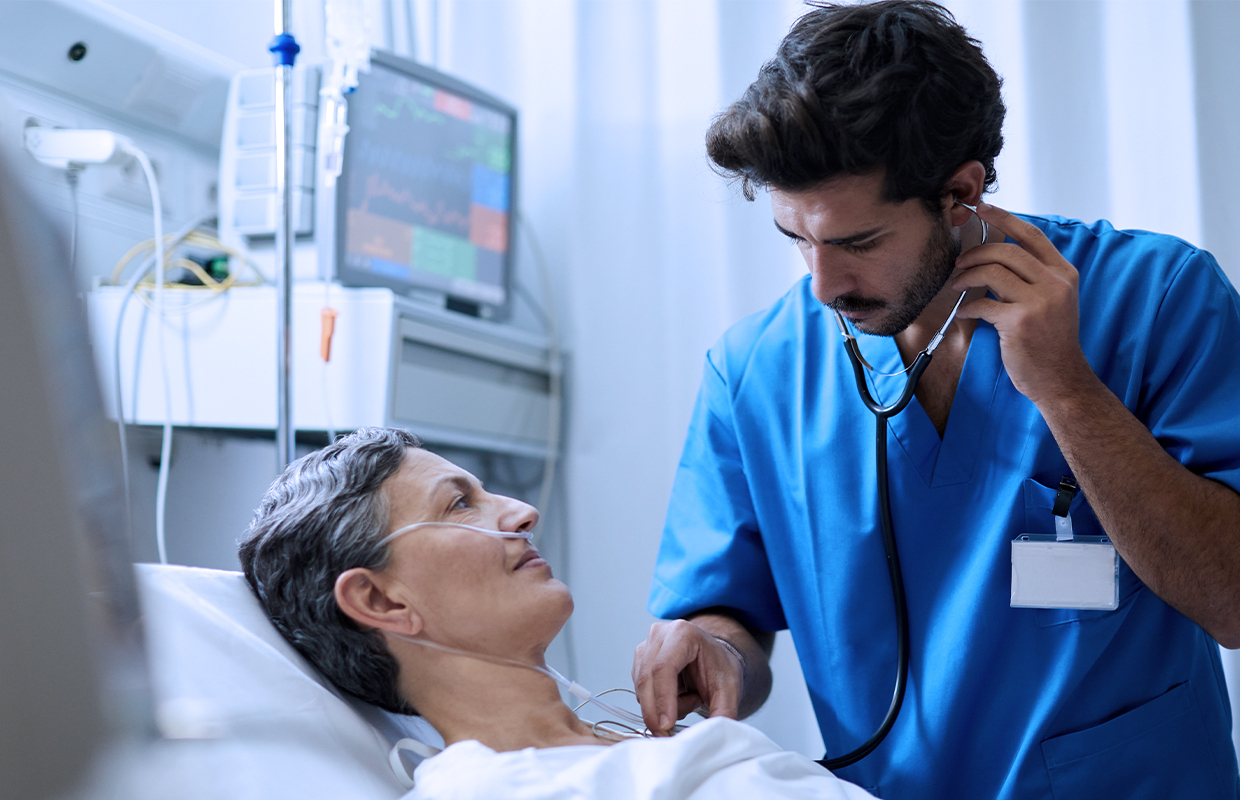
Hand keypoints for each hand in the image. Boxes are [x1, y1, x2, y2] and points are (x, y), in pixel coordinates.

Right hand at [632, 619, 744, 736]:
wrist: (713, 659)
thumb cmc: (720, 668)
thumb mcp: (729, 689)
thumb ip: (724, 711)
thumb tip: (714, 733)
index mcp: (683, 633)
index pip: (664, 667)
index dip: (663, 698)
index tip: (667, 724)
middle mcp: (659, 635)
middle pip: (646, 679)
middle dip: (655, 712)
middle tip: (668, 736)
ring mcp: (645, 647)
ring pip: (642, 689)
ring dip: (662, 708)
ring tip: (692, 700)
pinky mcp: (638, 662)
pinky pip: (641, 693)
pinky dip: (657, 705)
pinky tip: (679, 698)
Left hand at [952, 202, 1095, 404]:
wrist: (1060, 378)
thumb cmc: (1050, 340)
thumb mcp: (1054, 301)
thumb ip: (1035, 276)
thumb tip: (999, 254)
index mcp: (1063, 274)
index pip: (1031, 235)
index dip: (1004, 218)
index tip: (982, 209)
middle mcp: (1055, 284)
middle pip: (1006, 250)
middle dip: (976, 252)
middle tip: (960, 263)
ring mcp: (1039, 302)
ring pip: (992, 271)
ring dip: (967, 276)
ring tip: (957, 285)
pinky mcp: (1019, 321)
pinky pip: (982, 302)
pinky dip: (968, 305)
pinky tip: (965, 312)